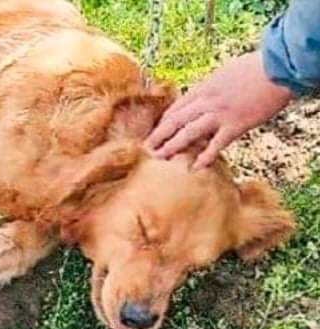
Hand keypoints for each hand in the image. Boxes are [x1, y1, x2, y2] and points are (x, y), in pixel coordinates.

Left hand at [146, 51, 292, 168]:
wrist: (277, 67)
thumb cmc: (255, 67)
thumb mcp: (224, 73)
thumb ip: (212, 88)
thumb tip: (205, 96)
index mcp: (204, 88)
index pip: (177, 107)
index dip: (164, 122)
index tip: (156, 132)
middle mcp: (207, 101)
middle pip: (175, 120)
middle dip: (159, 135)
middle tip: (146, 148)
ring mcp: (219, 114)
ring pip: (189, 132)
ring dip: (172, 145)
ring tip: (160, 157)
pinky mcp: (235, 125)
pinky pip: (216, 144)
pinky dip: (205, 156)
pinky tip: (196, 167)